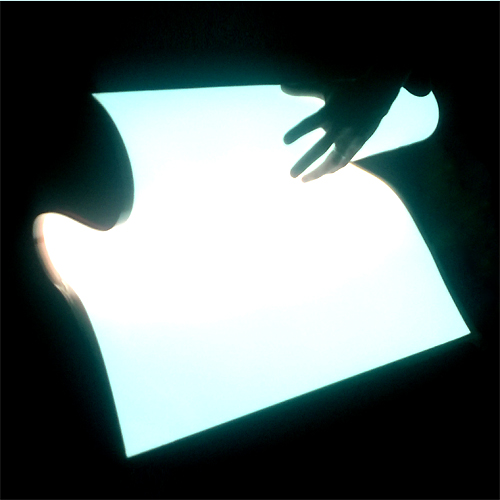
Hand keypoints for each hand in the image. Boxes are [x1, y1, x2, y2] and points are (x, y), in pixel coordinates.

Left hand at [282, 68, 407, 181]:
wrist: (379, 93)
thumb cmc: (348, 91)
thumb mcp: (327, 87)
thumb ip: (304, 89)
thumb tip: (281, 86)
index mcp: (331, 111)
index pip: (311, 123)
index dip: (298, 132)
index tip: (284, 141)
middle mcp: (340, 126)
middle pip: (320, 149)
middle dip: (305, 163)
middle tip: (291, 175)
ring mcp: (351, 137)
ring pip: (333, 161)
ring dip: (318, 172)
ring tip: (303, 180)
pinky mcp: (359, 143)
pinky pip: (344, 160)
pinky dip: (332, 168)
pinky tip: (321, 174)